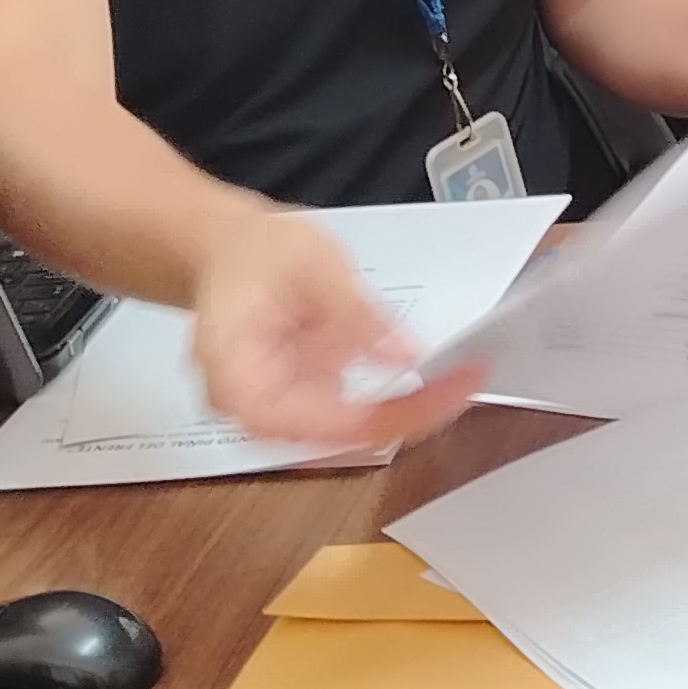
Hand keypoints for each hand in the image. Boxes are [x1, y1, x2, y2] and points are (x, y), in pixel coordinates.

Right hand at [188, 209, 486, 445]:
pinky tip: (428, 383)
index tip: (449, 391)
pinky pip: (349, 417)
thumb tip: (405, 354)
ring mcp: (275, 412)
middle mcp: (253, 412)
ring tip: (457, 382)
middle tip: (464, 386)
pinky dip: (391, 401)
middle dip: (408, 416)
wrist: (223, 249)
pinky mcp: (296, 402)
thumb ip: (355, 313)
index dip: (397, 414)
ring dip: (405, 412)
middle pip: (344, 439)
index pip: (329, 425)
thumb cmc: (252, 252)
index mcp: (242, 383)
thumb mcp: (311, 265)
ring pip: (351, 435)